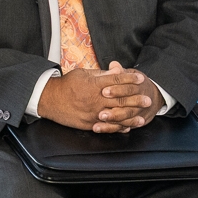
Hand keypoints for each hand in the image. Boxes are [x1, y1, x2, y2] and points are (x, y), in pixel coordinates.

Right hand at [38, 62, 162, 133]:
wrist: (49, 99)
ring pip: (115, 115)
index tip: (141, 78)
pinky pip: (106, 127)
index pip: (116, 80)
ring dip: (130, 117)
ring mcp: (92, 113)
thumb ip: (102, 74)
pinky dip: (118, 128)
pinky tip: (127, 127)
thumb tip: (118, 69)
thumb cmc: (68, 84)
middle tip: (148, 100)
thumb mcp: (84, 74)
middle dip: (136, 99)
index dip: (130, 78)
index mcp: (94, 85)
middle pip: (119, 99)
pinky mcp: (88, 124)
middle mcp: (94, 100)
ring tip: (142, 118)